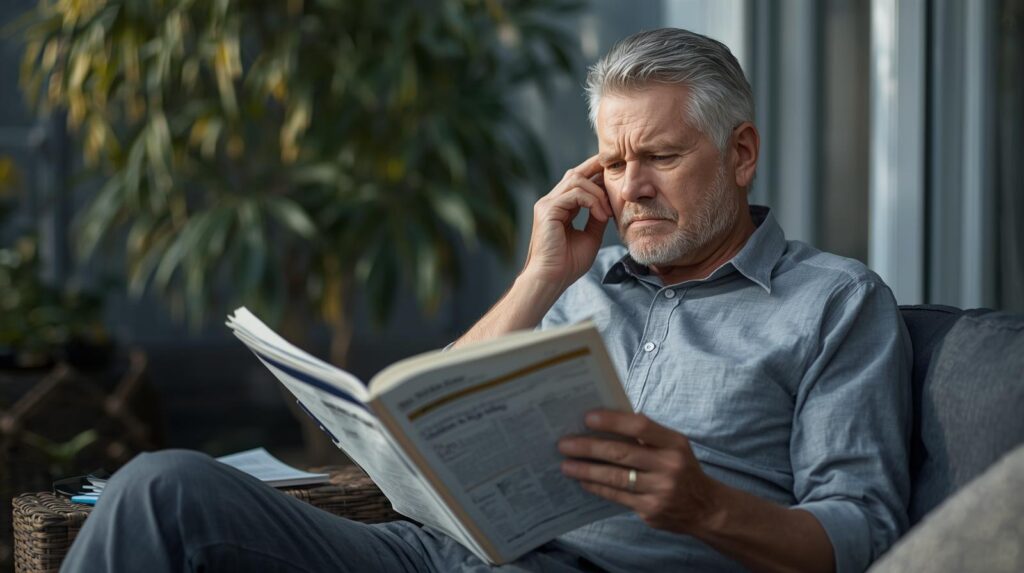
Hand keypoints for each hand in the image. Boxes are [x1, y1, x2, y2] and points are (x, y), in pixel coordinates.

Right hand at [522, 155, 611, 290]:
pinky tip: (601, 215)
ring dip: (598, 193)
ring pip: (576, 180)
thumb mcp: (591, 236)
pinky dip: (592, 202)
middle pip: (574, 173)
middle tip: (618, 172)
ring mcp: (547, 204)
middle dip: (596, 169)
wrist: (552, 278)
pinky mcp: (548, 210)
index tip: (615, 174)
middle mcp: (551, 202)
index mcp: (559, 208)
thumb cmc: (568, 263)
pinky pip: (575, 194)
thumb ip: (597, 218)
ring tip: (607, 212)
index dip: (594, 174)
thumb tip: (609, 204)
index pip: (576, 181)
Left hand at [558, 410, 720, 534]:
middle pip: (622, 453)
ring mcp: (660, 490)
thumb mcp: (674, 446)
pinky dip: (597, 487)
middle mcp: (669, 466)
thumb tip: (608, 421)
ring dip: (586, 470)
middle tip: (564, 444)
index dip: (613, 421)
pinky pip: (617, 496)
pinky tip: (583, 480)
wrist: (706, 509)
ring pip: (615, 477)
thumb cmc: (682, 469)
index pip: (640, 426)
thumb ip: (648, 435)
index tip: (587, 418)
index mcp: (674, 444)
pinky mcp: (651, 510)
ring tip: (565, 464)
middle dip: (589, 447)